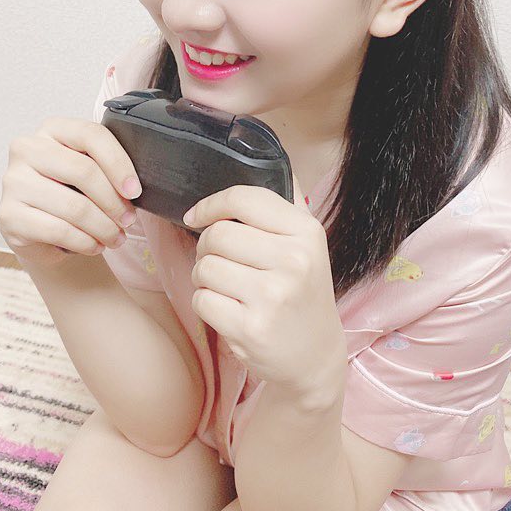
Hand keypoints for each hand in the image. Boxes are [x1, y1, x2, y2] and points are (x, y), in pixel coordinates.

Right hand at [0, 117, 140, 267]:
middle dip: (114, 201)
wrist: (42, 231)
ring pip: (74, 206)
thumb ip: (106, 167)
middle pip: (84, 171)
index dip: (119, 164)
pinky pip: (59, 231)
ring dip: (103, 228)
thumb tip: (133, 187)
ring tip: (115, 237)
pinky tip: (95, 245)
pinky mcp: (8, 215)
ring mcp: (13, 182)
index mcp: (52, 129)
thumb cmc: (71, 194)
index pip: (91, 135)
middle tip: (128, 220)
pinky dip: (85, 242)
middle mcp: (27, 149)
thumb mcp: (89, 173)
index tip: (134, 190)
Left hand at [182, 173, 346, 403]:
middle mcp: (294, 260)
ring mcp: (273, 295)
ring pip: (205, 266)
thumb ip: (287, 203)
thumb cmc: (302, 292)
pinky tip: (227, 309)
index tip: (196, 216)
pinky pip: (202, 299)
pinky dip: (205, 303)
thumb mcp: (308, 245)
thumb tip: (266, 154)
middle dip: (206, 247)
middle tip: (218, 261)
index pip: (243, 199)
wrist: (314, 356)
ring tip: (225, 286)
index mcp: (306, 232)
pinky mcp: (251, 327)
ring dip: (204, 277)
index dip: (211, 204)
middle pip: (217, 234)